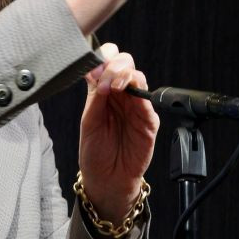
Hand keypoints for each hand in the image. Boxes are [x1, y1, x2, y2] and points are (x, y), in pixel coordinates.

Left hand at [77, 43, 158, 223]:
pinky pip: (147, 100)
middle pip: (126, 63)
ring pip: (138, 76)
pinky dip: (136, 92)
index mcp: (105, 92)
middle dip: (115, 64)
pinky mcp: (149, 120)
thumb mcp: (88, 121)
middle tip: (103, 77)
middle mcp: (122, 96)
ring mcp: (136, 106)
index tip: (93, 68)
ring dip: (123, 75)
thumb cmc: (95, 153)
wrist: (107, 180)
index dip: (103, 58)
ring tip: (109, 87)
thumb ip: (94, 96)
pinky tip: (122, 95)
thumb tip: (96, 70)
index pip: (108, 62)